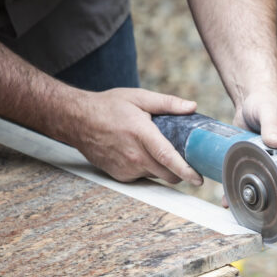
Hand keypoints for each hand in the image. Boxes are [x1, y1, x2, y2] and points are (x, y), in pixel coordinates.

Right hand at [61, 88, 203, 184]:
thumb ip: (167, 103)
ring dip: (164, 169)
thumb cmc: (108, 107)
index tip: (199, 179)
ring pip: (157, 176)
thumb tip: (192, 107)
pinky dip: (148, 169)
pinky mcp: (120, 175)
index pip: (168, 158)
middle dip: (181, 171)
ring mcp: (126, 168)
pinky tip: (141, 154)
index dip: (186, 170)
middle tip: (186, 160)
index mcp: (141, 134)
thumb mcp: (139, 97)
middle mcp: (134, 155)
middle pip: (168, 174)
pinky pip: (143, 176)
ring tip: (159, 151)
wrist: (77, 120)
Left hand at [228, 90, 276, 202]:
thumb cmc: (265, 102)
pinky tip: (227, 199)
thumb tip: (275, 143)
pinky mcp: (252, 165)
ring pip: (265, 191)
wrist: (250, 100)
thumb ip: (271, 126)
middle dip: (275, 202)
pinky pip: (247, 183)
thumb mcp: (268, 112)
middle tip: (260, 207)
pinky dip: (237, 192)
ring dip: (254, 201)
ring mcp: (267, 166)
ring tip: (239, 206)